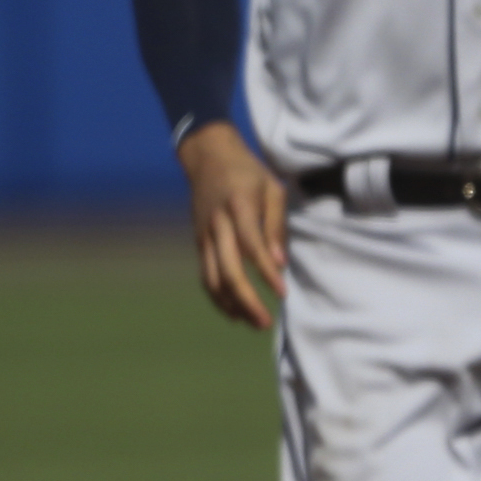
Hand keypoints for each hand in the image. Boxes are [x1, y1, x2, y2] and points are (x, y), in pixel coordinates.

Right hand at [176, 121, 287, 328]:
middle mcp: (217, 224)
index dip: (265, 271)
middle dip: (247, 299)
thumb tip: (279, 262)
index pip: (252, 245)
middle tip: (266, 322)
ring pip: (213, 277)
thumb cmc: (248, 173)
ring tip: (254, 323)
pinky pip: (206, 274)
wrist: (207, 157)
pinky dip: (217, 296)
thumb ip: (276, 225)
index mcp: (238, 207)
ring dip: (232, 304)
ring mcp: (204, 235)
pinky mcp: (198, 241)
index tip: (282, 293)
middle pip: (228, 269)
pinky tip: (234, 312)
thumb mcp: (272, 189)